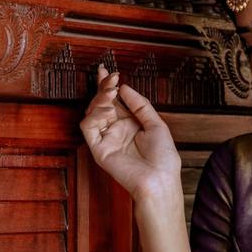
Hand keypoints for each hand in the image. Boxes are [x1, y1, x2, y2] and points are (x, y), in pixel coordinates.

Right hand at [79, 65, 181, 202]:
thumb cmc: (163, 157)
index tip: (108, 72)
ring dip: (99, 99)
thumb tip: (124, 87)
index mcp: (130, 125)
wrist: (160, 179)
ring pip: (92, 113)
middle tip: (108, 76)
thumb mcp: (156, 124)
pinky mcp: (99, 149)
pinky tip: (106, 110)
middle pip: (102, 104)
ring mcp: (106, 139)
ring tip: (110, 92)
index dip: (109, 87)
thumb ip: (140, 105)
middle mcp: (116, 131)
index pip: (115, 102)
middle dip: (103, 88)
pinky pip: (88, 127)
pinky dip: (94, 115)